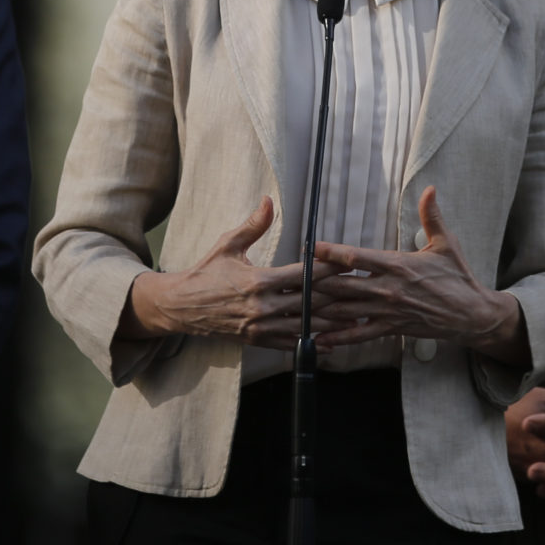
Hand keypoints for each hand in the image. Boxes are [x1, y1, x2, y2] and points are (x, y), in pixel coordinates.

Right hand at [120, 197, 340, 347]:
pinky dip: (314, 340)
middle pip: (310, 302)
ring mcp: (261, 327)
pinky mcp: (258, 340)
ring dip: (333, 321)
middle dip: (338, 296)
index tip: (349, 264)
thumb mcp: (227, 244)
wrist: (181, 307)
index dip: (328, 270)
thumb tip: (268, 201)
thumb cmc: (206, 272)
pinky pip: (291, 343)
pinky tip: (333, 339)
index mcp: (257, 281)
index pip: (302, 276)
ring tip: (357, 316)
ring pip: (305, 325)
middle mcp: (262, 307)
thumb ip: (253, 225)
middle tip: (363, 290)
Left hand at [313, 189, 527, 364]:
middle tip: (290, 278)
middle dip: (315, 282)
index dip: (331, 252)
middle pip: (342, 285)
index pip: (357, 257)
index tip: (311, 246)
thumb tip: (430, 189)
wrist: (471, 314)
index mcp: (398, 264)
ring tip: (294, 306)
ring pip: (345, 310)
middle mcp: (388, 289)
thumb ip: (432, 216)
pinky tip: (317, 338)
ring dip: (319, 308)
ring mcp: (388, 311)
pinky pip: (359, 334)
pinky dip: (337, 337)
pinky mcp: (391, 329)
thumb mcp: (446, 244)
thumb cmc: (457, 277)